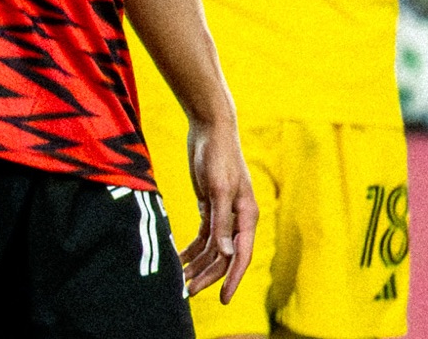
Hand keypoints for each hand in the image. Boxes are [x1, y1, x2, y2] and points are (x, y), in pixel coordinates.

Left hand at [180, 113, 255, 302]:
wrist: (210, 127)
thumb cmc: (218, 154)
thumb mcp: (218, 188)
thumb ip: (222, 222)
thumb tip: (227, 255)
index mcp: (247, 214)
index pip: (241, 255)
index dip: (233, 279)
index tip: (222, 299)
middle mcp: (238, 217)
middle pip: (224, 255)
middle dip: (208, 275)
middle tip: (188, 292)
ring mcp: (224, 212)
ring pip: (213, 248)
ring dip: (197, 264)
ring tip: (180, 280)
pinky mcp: (211, 205)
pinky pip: (204, 235)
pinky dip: (193, 248)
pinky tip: (180, 258)